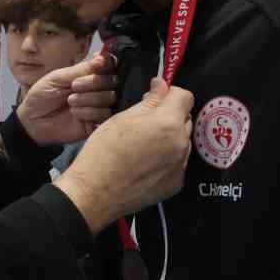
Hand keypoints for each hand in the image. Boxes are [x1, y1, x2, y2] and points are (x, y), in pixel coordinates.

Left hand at [14, 51, 118, 145]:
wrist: (33, 120)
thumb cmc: (43, 96)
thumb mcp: (58, 77)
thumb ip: (82, 68)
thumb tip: (102, 57)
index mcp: (88, 74)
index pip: (109, 65)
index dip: (106, 63)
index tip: (97, 65)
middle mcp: (97, 89)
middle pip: (112, 80)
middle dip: (92, 82)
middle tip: (73, 86)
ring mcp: (99, 106)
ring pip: (110, 97)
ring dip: (88, 98)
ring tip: (71, 102)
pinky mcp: (98, 123)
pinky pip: (105, 114)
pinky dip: (89, 112)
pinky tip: (76, 114)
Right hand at [54, 77, 193, 233]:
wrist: (95, 193)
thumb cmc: (103, 152)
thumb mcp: (122, 118)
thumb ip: (149, 101)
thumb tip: (162, 86)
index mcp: (168, 123)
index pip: (184, 96)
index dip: (170, 93)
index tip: (157, 97)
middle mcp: (181, 144)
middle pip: (185, 119)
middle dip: (170, 116)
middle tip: (146, 122)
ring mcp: (180, 166)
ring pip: (182, 141)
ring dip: (170, 137)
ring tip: (144, 145)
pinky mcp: (176, 183)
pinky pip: (178, 162)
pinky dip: (167, 158)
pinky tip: (147, 162)